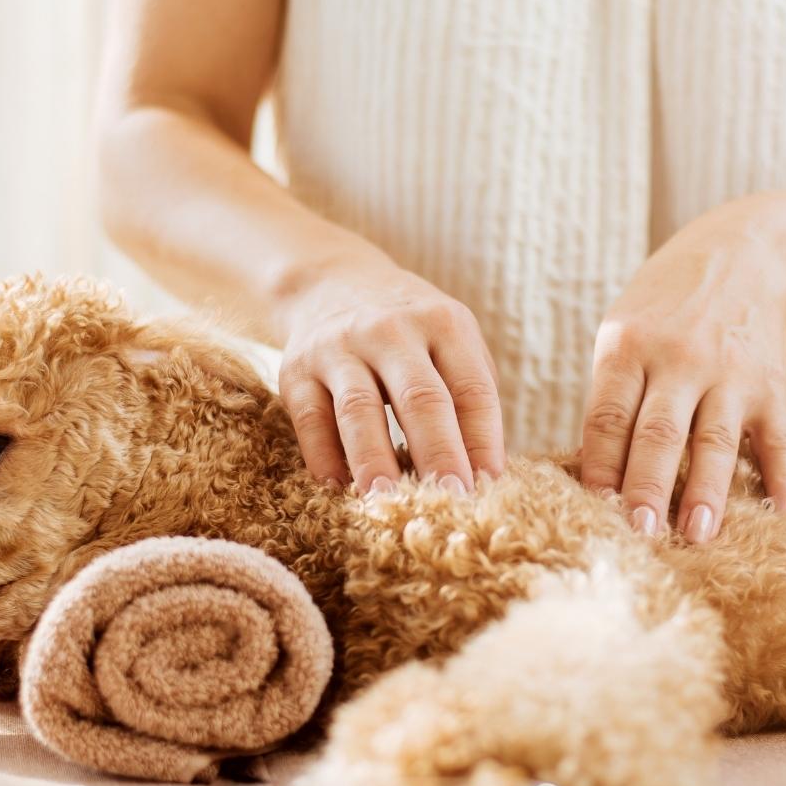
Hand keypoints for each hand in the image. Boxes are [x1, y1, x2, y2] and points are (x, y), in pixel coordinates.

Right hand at [276, 255, 504, 491]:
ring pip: (359, 409)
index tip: (489, 485)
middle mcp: (390, 330)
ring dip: (374, 460)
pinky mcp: (296, 369)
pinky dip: (323, 457)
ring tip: (387, 502)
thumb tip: (485, 471)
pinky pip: (311, 419)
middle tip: (449, 500)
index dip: (483, 440)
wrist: (331, 283)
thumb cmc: (409, 331)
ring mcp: (338, 347)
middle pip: (421, 398)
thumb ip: (469, 393)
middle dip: (438, 453)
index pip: (472, 388)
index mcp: (442, 323)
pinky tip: (338, 489)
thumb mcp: (449, 340)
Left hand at [580, 210, 785, 542]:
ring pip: (715, 441)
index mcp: (629, 346)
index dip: (599, 464)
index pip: (608, 415)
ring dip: (707, 491)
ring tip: (697, 535)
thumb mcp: (624, 330)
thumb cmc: (667, 308)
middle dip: (647, 485)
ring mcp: (730, 374)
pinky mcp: (771, 387)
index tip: (593, 509)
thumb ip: (612, 395)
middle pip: (659, 432)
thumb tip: (596, 479)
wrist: (747, 253)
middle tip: (639, 534)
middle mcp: (679, 359)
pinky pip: (779, 440)